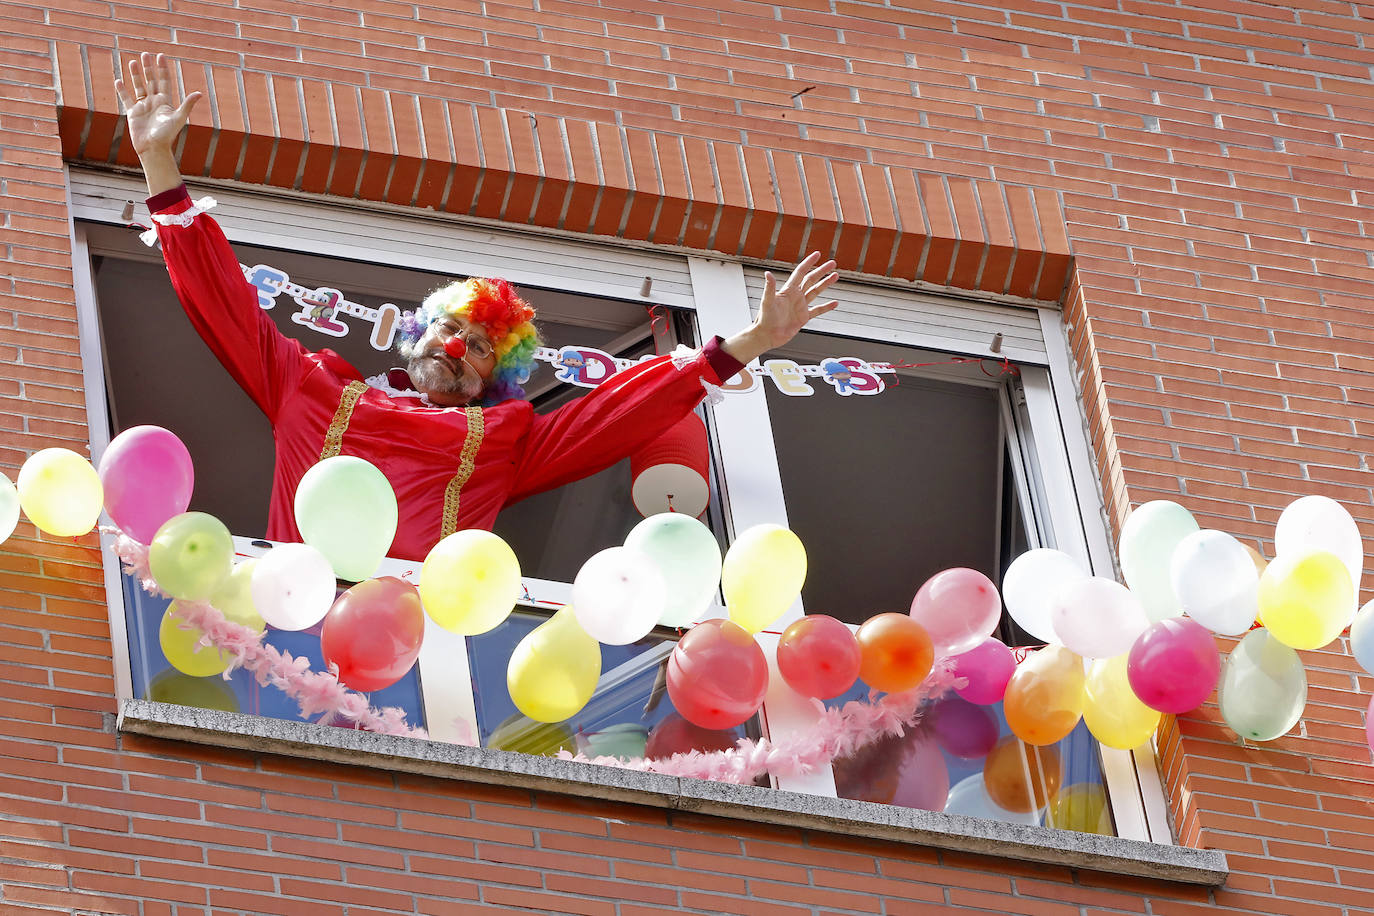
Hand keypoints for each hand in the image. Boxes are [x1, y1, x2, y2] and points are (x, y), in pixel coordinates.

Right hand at [115, 51, 200, 159]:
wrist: (153, 148)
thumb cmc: (167, 135)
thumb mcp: (178, 118)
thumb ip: (187, 105)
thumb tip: (199, 93)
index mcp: (165, 102)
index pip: (164, 81)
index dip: (163, 69)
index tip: (160, 56)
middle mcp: (155, 102)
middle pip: (151, 81)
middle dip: (149, 68)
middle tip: (145, 54)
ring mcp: (143, 106)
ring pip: (139, 86)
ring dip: (136, 75)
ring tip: (133, 62)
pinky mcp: (133, 113)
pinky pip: (126, 99)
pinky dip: (122, 90)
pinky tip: (119, 80)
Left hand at [720, 252, 839, 365]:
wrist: (767, 335)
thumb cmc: (765, 318)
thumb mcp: (768, 301)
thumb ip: (770, 287)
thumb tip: (767, 273)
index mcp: (788, 290)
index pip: (800, 272)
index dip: (809, 262)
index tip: (817, 254)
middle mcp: (795, 296)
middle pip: (811, 279)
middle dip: (821, 271)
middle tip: (832, 263)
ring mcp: (800, 306)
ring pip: (815, 292)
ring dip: (825, 284)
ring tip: (835, 276)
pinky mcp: (803, 317)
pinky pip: (817, 310)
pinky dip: (826, 307)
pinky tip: (835, 303)